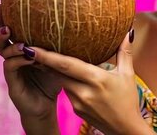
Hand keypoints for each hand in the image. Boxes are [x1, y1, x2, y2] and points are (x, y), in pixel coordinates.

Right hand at [0, 1, 62, 124]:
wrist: (50, 107)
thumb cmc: (56, 79)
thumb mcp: (61, 57)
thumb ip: (65, 42)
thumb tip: (84, 19)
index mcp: (23, 47)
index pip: (12, 26)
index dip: (6, 12)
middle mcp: (14, 56)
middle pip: (1, 35)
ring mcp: (12, 69)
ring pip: (2, 51)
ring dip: (7, 41)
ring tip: (13, 34)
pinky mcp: (13, 84)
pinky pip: (10, 67)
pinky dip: (18, 59)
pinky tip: (28, 54)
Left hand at [26, 29, 149, 134]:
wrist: (124, 130)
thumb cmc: (128, 101)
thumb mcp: (128, 75)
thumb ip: (124, 52)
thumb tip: (127, 32)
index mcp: (96, 80)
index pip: (66, 65)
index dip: (47, 56)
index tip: (31, 47)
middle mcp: (83, 91)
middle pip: (57, 72)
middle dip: (42, 60)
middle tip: (29, 45)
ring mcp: (77, 102)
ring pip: (60, 81)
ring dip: (51, 69)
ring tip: (41, 55)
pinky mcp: (75, 109)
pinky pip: (66, 90)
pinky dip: (62, 80)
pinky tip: (60, 72)